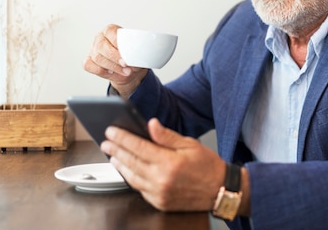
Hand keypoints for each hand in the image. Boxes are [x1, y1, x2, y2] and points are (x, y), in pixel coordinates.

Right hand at [82, 24, 146, 95]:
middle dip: (115, 57)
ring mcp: (93, 50)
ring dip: (113, 67)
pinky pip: (90, 66)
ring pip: (98, 58)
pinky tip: (112, 73)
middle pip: (102, 46)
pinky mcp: (89, 62)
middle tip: (126, 64)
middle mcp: (100, 38)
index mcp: (111, 30)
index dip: (117, 42)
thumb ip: (137, 52)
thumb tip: (136, 57)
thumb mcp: (138, 52)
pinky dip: (102, 72)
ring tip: (126, 71)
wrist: (129, 70)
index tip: (126, 52)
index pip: (110, 32)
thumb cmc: (132, 57)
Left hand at [101, 118, 226, 211]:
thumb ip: (167, 136)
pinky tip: (127, 171)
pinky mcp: (159, 203)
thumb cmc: (208, 166)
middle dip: (116, 150)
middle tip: (106, 141)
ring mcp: (159, 193)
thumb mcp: (190, 144)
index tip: (112, 131)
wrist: (220, 190)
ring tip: (112, 155)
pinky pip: (139, 189)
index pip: (138, 147)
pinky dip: (131, 178)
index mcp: (169, 162)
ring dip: (119, 165)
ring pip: (131, 177)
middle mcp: (161, 179)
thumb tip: (151, 124)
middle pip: (131, 162)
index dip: (123, 138)